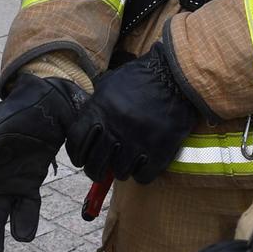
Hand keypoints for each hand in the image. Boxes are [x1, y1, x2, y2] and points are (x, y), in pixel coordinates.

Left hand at [64, 44, 200, 185]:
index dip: (77, 155)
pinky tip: (144, 165)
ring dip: (122, 170)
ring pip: (120, 172)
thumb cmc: (141, 78)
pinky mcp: (159, 150)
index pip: (76, 143)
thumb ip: (94, 106)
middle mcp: (115, 128)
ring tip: (127, 161)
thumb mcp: (109, 84)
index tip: (81, 160)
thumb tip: (84, 127)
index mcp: (99, 111)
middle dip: (95, 170)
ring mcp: (138, 141)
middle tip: (100, 170)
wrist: (176, 75)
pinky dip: (142, 174)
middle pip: (95, 164)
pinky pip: (143, 176)